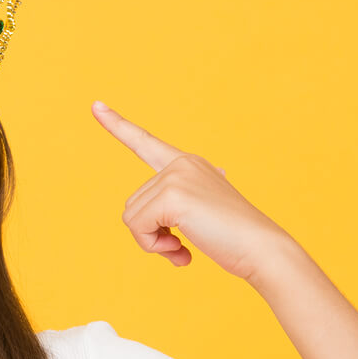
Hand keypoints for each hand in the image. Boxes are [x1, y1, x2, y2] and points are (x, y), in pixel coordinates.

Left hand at [90, 100, 293, 282]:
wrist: (261, 249)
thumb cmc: (234, 239)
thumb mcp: (202, 216)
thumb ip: (180, 214)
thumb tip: (175, 242)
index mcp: (188, 164)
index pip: (145, 142)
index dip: (118, 126)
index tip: (95, 106)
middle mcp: (181, 163)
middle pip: (133, 204)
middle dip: (150, 233)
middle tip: (180, 245)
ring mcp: (176, 176)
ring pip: (131, 218)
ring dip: (152, 242)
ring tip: (183, 248)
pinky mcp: (172, 196)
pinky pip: (137, 228)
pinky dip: (152, 247)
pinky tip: (182, 252)